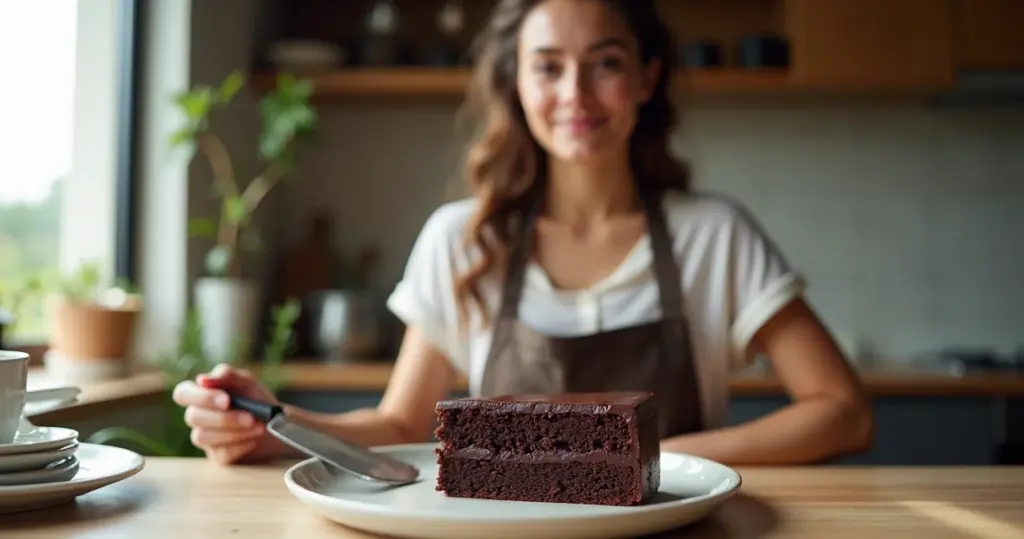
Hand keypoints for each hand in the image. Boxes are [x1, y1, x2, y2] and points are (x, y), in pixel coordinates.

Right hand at [172, 363, 289, 464]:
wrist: (276, 423)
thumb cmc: (255, 399)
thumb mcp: (246, 382)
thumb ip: (227, 375)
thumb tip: (203, 379)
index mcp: (200, 394)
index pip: (182, 393)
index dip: (201, 397)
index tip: (227, 400)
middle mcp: (198, 416)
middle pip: (192, 417)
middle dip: (224, 418)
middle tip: (250, 417)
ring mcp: (205, 437)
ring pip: (202, 437)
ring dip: (234, 432)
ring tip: (258, 427)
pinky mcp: (218, 455)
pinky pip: (221, 454)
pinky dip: (241, 445)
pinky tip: (254, 439)